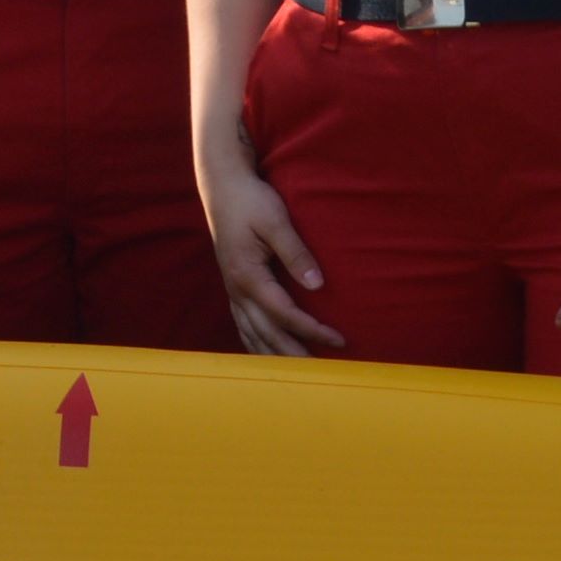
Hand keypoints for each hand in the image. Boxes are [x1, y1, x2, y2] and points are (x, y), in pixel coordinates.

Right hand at [200, 130, 342, 356]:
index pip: (285, 313)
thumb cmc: (251, 201)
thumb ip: (295, 253)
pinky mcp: (233, 286)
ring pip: (252, 334)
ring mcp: (233, 290)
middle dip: (295, 353)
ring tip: (298, 372)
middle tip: (322, 371)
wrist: (222, 187)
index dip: (312, 329)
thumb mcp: (275, 221)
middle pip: (267, 333)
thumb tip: (317, 284)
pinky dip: (256, 343)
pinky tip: (267, 353)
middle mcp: (237, 289)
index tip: (338, 339)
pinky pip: (243, 324)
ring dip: (274, 355)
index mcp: (248, 275)